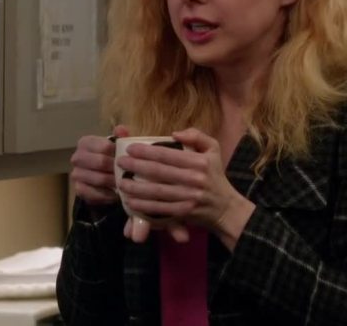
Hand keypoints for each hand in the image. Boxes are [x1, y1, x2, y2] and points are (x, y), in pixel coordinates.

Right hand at [70, 125, 128, 206]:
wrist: (101, 177)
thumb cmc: (110, 157)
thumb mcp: (116, 145)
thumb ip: (120, 137)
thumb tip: (121, 129)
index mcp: (85, 142)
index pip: (104, 146)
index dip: (118, 153)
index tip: (129, 158)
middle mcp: (77, 157)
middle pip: (100, 162)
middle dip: (116, 168)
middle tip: (129, 173)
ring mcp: (76, 174)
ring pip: (98, 179)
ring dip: (113, 183)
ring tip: (125, 184)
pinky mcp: (78, 189)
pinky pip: (94, 193)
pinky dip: (107, 195)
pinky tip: (116, 194)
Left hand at [117, 128, 254, 243]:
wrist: (226, 208)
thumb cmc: (215, 175)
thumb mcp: (213, 149)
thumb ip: (197, 136)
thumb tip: (175, 133)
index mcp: (199, 162)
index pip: (167, 155)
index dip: (146, 151)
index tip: (130, 148)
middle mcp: (194, 179)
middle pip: (159, 172)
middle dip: (136, 166)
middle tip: (120, 162)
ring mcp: (188, 198)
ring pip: (157, 191)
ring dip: (136, 187)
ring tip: (120, 182)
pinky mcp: (183, 213)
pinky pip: (159, 208)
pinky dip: (143, 205)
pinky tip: (130, 201)